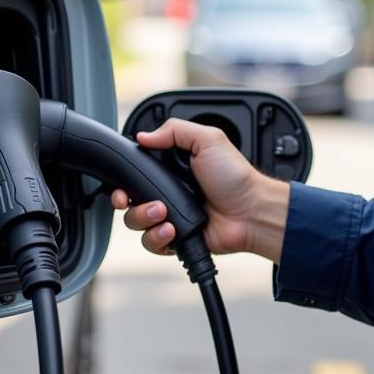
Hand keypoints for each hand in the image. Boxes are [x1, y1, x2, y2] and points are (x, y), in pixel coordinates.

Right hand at [110, 118, 287, 259]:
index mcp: (171, 168)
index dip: (124, 178)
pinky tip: (172, 229)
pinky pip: (151, 243)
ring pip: (135, 223)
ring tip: (164, 212)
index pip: (136, 173)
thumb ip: (174, 130)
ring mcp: (170, 216)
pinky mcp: (175, 239)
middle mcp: (167, 192)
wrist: (251, 211)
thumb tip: (144, 135)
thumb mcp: (208, 139)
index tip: (122, 182)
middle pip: (128, 200)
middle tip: (131, 200)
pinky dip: (157, 238)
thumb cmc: (235, 176)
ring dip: (143, 218)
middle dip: (125, 201)